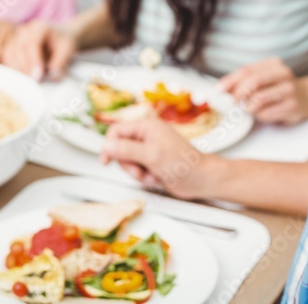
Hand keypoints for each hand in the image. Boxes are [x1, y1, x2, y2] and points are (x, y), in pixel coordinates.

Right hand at [1, 19, 76, 80]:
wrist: (60, 35)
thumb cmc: (64, 42)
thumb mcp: (67, 50)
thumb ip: (60, 62)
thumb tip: (51, 75)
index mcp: (40, 27)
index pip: (32, 43)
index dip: (33, 60)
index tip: (38, 75)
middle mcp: (25, 29)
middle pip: (18, 48)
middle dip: (25, 66)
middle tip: (34, 80)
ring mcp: (17, 36)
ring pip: (9, 52)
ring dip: (17, 68)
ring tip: (28, 79)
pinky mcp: (12, 44)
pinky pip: (7, 56)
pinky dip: (12, 67)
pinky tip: (22, 75)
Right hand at [100, 119, 218, 199]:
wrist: (201, 180)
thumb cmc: (184, 163)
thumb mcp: (151, 155)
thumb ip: (127, 150)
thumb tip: (107, 145)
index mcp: (147, 126)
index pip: (117, 131)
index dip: (109, 145)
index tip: (106, 160)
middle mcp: (147, 136)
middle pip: (120, 148)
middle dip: (129, 164)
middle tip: (141, 169)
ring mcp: (150, 150)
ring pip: (128, 162)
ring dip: (138, 173)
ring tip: (152, 174)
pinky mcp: (152, 163)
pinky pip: (137, 171)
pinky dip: (145, 177)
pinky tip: (157, 177)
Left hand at [217, 57, 307, 123]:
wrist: (307, 97)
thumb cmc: (278, 88)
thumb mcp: (263, 80)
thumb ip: (244, 81)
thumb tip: (221, 90)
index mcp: (273, 64)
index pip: (247, 70)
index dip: (230, 80)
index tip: (219, 90)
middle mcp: (283, 74)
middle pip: (253, 81)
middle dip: (238, 93)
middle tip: (233, 102)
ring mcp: (290, 90)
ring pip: (259, 99)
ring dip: (249, 106)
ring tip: (250, 108)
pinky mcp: (293, 106)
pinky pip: (267, 113)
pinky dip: (259, 116)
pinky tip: (263, 114)